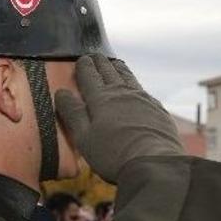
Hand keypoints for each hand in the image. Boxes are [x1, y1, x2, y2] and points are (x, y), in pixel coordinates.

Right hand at [55, 55, 184, 182]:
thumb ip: (72, 113)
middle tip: (96, 56)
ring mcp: (143, 100)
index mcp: (101, 99)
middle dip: (101, 62)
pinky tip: (136, 89)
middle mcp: (123, 93)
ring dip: (119, 69)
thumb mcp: (84, 138)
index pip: (89, 76)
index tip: (82, 59)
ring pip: (128, 78)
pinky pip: (143, 90)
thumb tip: (62, 92)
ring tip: (115, 64)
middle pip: (109, 72)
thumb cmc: (113, 154)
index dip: (84, 66)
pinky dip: (135, 84)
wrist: (153, 164)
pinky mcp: (158, 110)